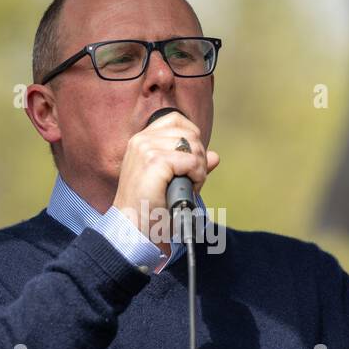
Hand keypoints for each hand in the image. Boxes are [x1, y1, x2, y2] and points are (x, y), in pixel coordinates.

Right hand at [112, 111, 219, 242]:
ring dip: (198, 169)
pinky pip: (192, 160)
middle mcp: (142, 140)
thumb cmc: (149, 208)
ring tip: (186, 186)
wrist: (134, 228)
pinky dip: (197, 176)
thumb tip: (215, 156)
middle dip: (198, 158)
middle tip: (190, 180)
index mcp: (142, 140)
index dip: (192, 139)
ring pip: (193, 146)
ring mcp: (146, 149)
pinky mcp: (154, 161)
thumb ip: (191, 164)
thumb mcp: (171, 181)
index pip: (177, 120)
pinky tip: (188, 188)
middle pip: (190, 133)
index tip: (189, 163)